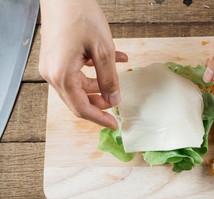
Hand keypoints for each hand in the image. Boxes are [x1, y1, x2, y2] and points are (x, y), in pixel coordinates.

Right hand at [39, 0, 127, 129]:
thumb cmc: (79, 15)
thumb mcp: (102, 50)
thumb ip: (109, 78)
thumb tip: (114, 99)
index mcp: (62, 75)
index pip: (82, 108)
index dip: (100, 118)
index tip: (114, 124)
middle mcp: (53, 74)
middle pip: (78, 100)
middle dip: (99, 104)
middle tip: (117, 104)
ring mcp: (52, 65)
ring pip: (78, 86)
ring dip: (98, 86)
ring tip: (116, 82)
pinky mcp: (56, 57)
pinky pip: (77, 72)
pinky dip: (94, 71)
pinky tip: (114, 61)